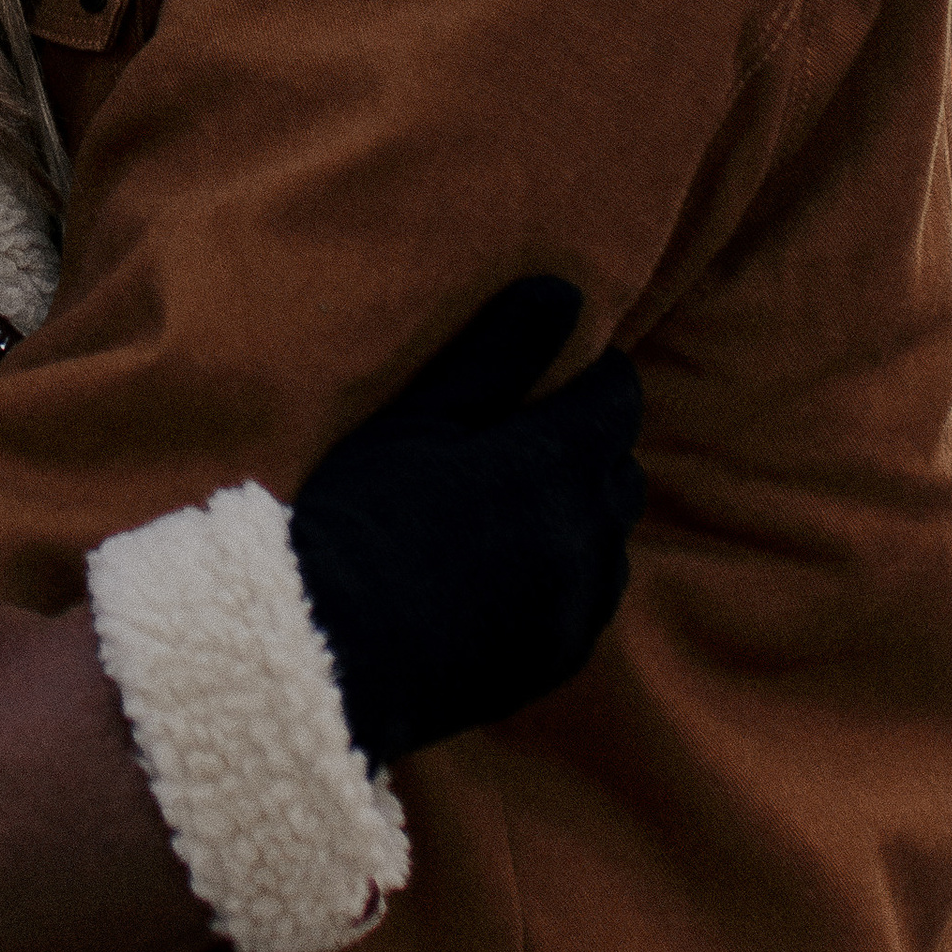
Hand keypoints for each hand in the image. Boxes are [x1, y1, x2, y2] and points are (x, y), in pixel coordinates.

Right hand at [287, 277, 644, 774]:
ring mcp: (578, 607)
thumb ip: (499, 353)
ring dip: (585, 511)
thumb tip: (565, 292)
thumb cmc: (364, 515)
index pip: (616, 402)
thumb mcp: (421, 418)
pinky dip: (570, 571)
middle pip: (621, 472)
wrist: (330, 653)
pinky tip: (518, 567)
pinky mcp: (560, 659)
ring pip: (611, 538)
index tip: (567, 366)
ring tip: (523, 501)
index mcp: (555, 467)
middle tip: (534, 430)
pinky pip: (592, 598)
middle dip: (593, 443)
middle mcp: (586, 539)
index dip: (597, 376)